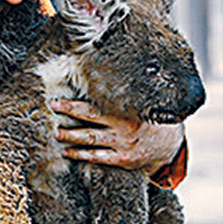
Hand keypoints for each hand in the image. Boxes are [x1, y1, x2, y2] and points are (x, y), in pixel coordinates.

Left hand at [50, 99, 183, 175]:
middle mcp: (124, 126)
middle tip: (53, 106)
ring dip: (71, 135)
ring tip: (56, 132)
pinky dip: (80, 154)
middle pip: (91, 117)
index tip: (59, 98)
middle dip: (70, 111)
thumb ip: (124, 91)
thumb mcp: (141, 102)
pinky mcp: (122, 159)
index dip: (76, 101)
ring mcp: (123, 144)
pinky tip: (67, 151)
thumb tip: (103, 64)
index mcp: (128, 109)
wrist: (169, 144)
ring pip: (91, 138)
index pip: (98, 102)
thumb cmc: (149, 116)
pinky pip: (98, 157)